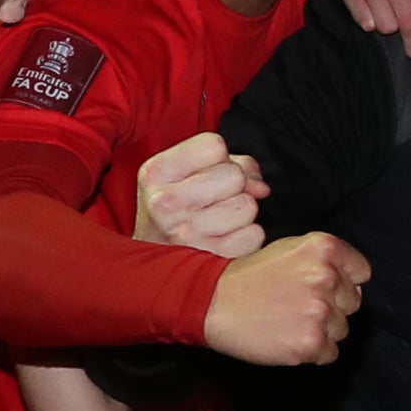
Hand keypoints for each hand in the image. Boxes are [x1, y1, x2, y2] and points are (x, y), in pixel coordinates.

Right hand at [131, 130, 269, 258]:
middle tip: (213, 201)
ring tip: (217, 221)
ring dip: (241, 213)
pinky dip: (247, 237)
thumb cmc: (173, 212)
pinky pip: (254, 235)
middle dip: (233, 186)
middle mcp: (165, 203)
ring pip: (248, 205)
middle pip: (234, 174)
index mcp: (155, 173)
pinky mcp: (209, 260)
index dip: (220, 158)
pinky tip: (224, 240)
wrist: (150, 264)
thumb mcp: (181, 176)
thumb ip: (227, 163)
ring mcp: (187, 234)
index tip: (206, 174)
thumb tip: (260, 187)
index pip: (213, 145)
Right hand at [204, 232, 369, 365]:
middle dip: (331, 307)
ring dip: (320, 330)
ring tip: (288, 321)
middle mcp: (326, 277)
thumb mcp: (288, 249)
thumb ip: (324, 261)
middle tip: (296, 305)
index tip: (323, 288)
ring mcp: (320, 311)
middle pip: (352, 303)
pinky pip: (329, 353)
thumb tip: (354, 283)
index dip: (344, 282)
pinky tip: (287, 337)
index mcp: (324, 249)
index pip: (361, 272)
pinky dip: (311, 351)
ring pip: (341, 329)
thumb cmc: (248, 277)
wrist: (211, 303)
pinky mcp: (311, 342)